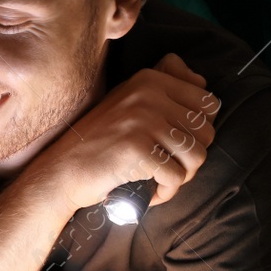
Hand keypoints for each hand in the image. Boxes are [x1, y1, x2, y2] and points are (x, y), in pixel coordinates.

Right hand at [29, 53, 218, 213]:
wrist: (62, 170)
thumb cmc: (100, 141)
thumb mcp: (128, 99)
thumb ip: (164, 82)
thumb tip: (201, 80)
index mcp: (150, 79)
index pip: (209, 103)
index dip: (199, 130)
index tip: (175, 144)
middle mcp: (148, 94)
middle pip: (206, 131)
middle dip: (192, 157)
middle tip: (168, 167)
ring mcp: (142, 120)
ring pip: (197, 155)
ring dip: (183, 176)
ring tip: (162, 180)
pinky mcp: (136, 149)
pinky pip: (177, 176)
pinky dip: (166, 191)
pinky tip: (150, 191)